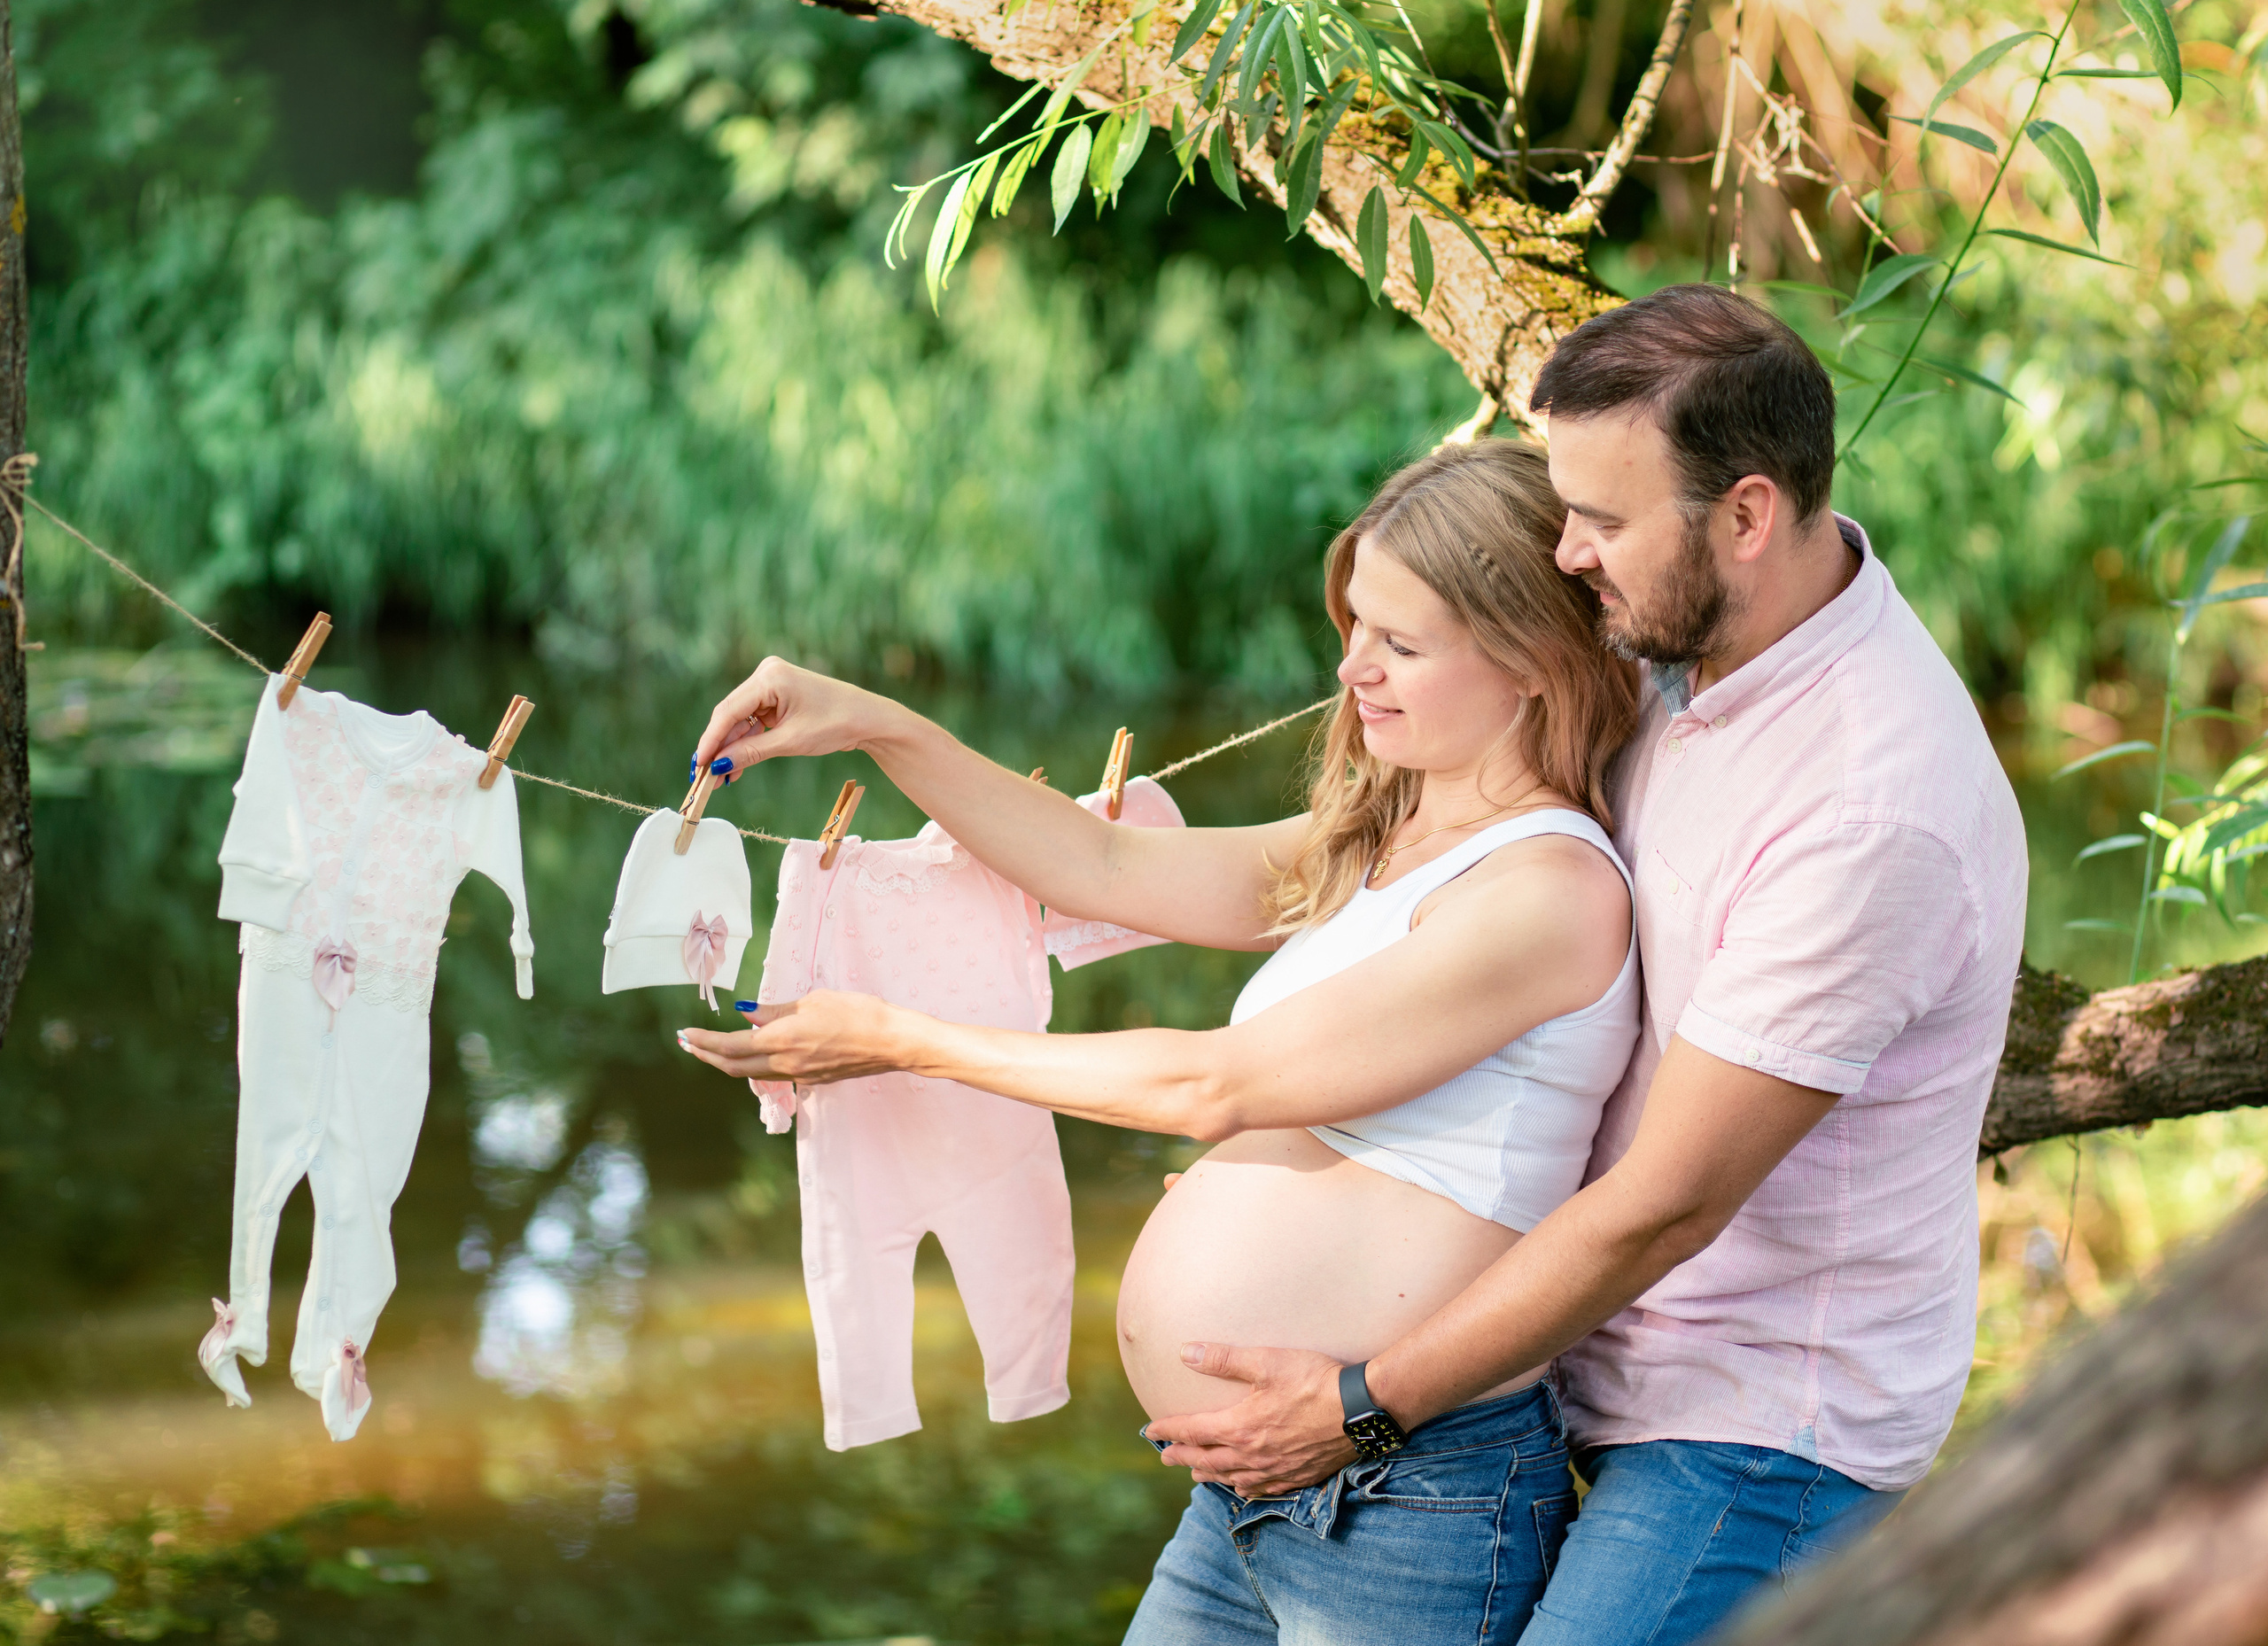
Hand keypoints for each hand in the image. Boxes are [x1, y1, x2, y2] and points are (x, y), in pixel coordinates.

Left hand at [677, 993, 912, 1084]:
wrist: (891, 1041)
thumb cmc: (856, 1012)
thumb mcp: (812, 1001)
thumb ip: (775, 1011)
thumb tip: (747, 1013)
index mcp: (780, 1040)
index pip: (730, 1045)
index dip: (703, 1041)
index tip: (685, 1034)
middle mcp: (784, 1063)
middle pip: (734, 1067)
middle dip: (707, 1055)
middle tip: (688, 1044)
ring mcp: (799, 1075)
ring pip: (753, 1073)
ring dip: (729, 1062)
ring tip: (713, 1050)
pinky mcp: (813, 1078)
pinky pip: (775, 1073)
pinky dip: (756, 1064)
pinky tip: (755, 1052)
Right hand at [690, 657, 906, 785]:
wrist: (869, 719)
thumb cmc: (837, 723)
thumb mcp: (791, 742)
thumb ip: (751, 753)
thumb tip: (718, 767)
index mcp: (770, 676)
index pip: (728, 711)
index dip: (711, 740)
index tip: (698, 765)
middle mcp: (766, 674)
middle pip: (731, 715)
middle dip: (719, 747)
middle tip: (704, 778)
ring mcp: (771, 684)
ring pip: (740, 721)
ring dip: (732, 749)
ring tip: (721, 779)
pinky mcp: (777, 696)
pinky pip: (754, 721)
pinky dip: (747, 743)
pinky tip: (736, 767)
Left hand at [1143, 1346, 1356, 1496]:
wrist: (1361, 1410)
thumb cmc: (1314, 1380)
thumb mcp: (1267, 1361)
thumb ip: (1224, 1359)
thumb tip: (1185, 1353)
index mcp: (1240, 1427)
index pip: (1193, 1431)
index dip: (1169, 1431)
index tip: (1150, 1430)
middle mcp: (1253, 1455)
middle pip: (1207, 1460)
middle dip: (1182, 1456)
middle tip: (1165, 1457)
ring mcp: (1276, 1470)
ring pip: (1232, 1478)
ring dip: (1209, 1474)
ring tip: (1195, 1472)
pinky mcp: (1298, 1476)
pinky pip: (1262, 1489)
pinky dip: (1244, 1487)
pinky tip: (1242, 1486)